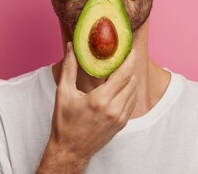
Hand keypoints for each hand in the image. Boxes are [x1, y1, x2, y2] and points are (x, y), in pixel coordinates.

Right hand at [47, 42, 137, 163]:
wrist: (70, 150)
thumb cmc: (65, 122)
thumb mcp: (63, 93)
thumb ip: (69, 68)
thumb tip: (71, 48)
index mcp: (100, 100)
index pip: (123, 75)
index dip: (129, 60)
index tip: (131, 50)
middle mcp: (113, 109)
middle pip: (131, 81)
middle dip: (129, 68)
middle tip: (124, 58)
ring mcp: (120, 118)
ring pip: (134, 92)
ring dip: (130, 80)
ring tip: (121, 71)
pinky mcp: (122, 124)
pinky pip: (131, 102)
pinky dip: (128, 92)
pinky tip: (119, 87)